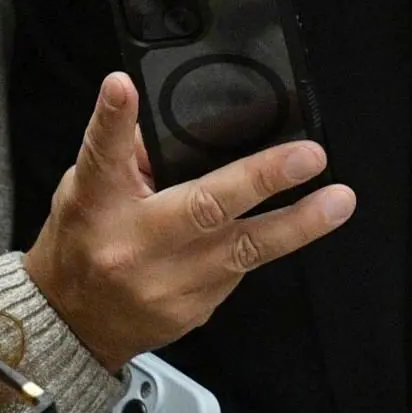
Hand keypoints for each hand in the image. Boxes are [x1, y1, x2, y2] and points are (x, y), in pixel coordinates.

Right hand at [22, 73, 357, 369]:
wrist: (73, 326)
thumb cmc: (83, 245)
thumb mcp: (87, 191)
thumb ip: (124, 156)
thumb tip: (178, 120)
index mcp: (97, 204)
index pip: (101, 156)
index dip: (112, 120)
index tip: (122, 86)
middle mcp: (131, 245)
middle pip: (202, 207)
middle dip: (261, 179)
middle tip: (308, 157)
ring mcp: (166, 284)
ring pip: (242, 250)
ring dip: (297, 224)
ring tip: (338, 202)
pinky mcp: (192, 310)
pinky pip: (238, 271)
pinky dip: (260, 246)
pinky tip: (284, 228)